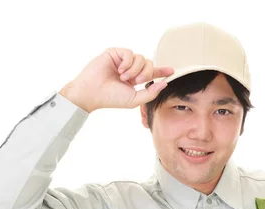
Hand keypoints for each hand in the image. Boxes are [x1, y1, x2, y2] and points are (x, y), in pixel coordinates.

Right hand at [59, 48, 173, 112]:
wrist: (92, 93)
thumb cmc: (111, 98)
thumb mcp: (134, 99)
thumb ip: (150, 93)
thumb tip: (164, 84)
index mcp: (134, 79)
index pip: (151, 73)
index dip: (161, 71)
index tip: (171, 71)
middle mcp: (129, 69)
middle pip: (149, 64)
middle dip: (146, 73)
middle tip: (136, 81)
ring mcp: (122, 60)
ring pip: (141, 58)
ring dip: (135, 70)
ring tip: (124, 78)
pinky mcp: (114, 53)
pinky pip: (129, 53)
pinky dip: (128, 62)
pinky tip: (120, 70)